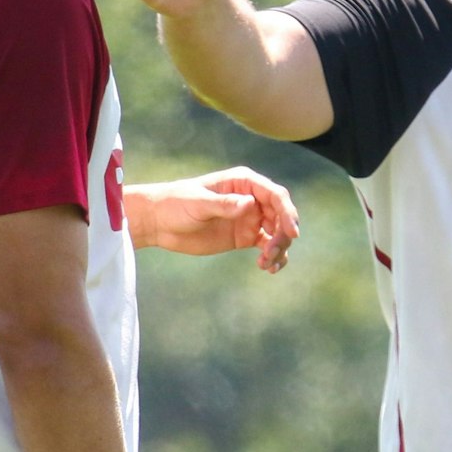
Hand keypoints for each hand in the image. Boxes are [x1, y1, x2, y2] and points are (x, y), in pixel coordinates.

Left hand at [127, 167, 298, 271]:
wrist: (160, 222)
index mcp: (243, 183)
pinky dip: (273, 257)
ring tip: (266, 264)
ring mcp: (249, 218)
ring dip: (279, 248)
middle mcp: (251, 199)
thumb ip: (224, 204)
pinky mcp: (244, 237)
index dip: (287, 213)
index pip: (275, 195)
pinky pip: (267, 245)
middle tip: (271, 253)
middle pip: (281, 215)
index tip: (291, 233)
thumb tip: (250, 204)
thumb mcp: (198, 203)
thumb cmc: (175, 205)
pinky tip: (268, 268)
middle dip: (283, 235)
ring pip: (277, 232)